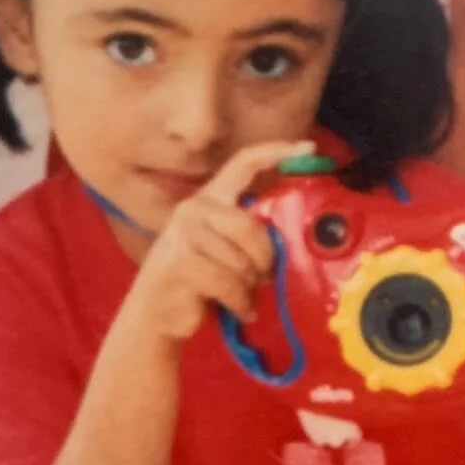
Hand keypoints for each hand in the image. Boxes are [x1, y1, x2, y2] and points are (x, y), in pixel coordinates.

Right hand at [128, 142, 309, 344]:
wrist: (156, 316)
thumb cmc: (200, 284)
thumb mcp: (226, 251)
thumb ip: (250, 233)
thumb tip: (298, 230)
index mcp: (210, 199)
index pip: (244, 163)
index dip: (277, 151)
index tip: (308, 148)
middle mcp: (193, 209)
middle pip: (251, 226)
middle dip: (264, 259)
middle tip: (263, 279)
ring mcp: (183, 234)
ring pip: (242, 261)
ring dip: (249, 286)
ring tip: (242, 296)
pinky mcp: (180, 263)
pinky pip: (229, 283)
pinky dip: (239, 302)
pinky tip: (239, 309)